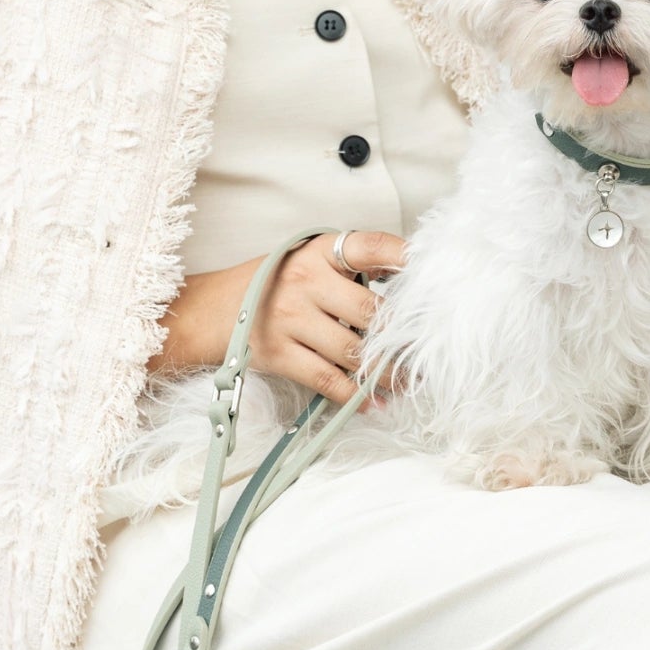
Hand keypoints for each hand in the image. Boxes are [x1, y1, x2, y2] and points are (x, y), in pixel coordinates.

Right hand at [154, 231, 406, 406]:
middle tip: (427, 353)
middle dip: (403, 338)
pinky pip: (327, 379)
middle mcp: (305, 280)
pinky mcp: (278, 353)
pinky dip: (354, 395)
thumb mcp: (312, 260)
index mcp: (320, 252)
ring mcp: (289, 318)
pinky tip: (374, 401)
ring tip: (407, 381)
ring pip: (354, 352)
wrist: (216, 310)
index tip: (433, 275)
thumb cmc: (279, 283)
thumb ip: (355, 267)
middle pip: (371, 313)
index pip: (370, 247)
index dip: (404, 259)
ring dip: (386, 373)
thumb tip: (412, 278)